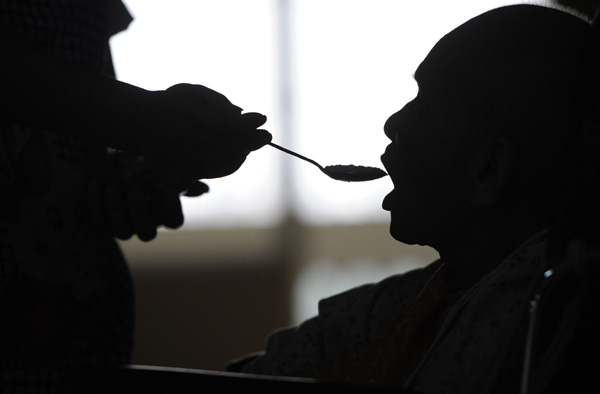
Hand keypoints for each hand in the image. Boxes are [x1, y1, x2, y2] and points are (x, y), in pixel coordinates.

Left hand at [99, 152, 207, 240]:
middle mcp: (143, 224)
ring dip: (115, 211)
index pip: (174, 221)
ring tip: (110, 187)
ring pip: (121, 232)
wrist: (107, 163)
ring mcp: (121, 226)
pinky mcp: (99, 223)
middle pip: (146, 234)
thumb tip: (203, 188)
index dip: (172, 209)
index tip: (168, 188)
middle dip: (140, 215)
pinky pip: (96, 223)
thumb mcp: (159, 164)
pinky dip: (94, 205)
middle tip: (135, 192)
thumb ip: (178, 173)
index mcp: (162, 214)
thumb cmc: (139, 163)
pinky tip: (93, 183)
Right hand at [132, 84, 270, 179]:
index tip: (262, 118)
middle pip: (230, 146)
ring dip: (245, 152)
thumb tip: (243, 117)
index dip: (247, 124)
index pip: (225, 125)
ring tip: (252, 143)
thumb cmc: (173, 103)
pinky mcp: (186, 171)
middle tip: (265, 135)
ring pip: (227, 161)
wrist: (142, 123)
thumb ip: (220, 103)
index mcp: (188, 117)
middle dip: (253, 140)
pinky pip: (218, 170)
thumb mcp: (194, 93)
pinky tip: (240, 154)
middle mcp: (187, 141)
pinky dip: (234, 163)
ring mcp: (186, 159)